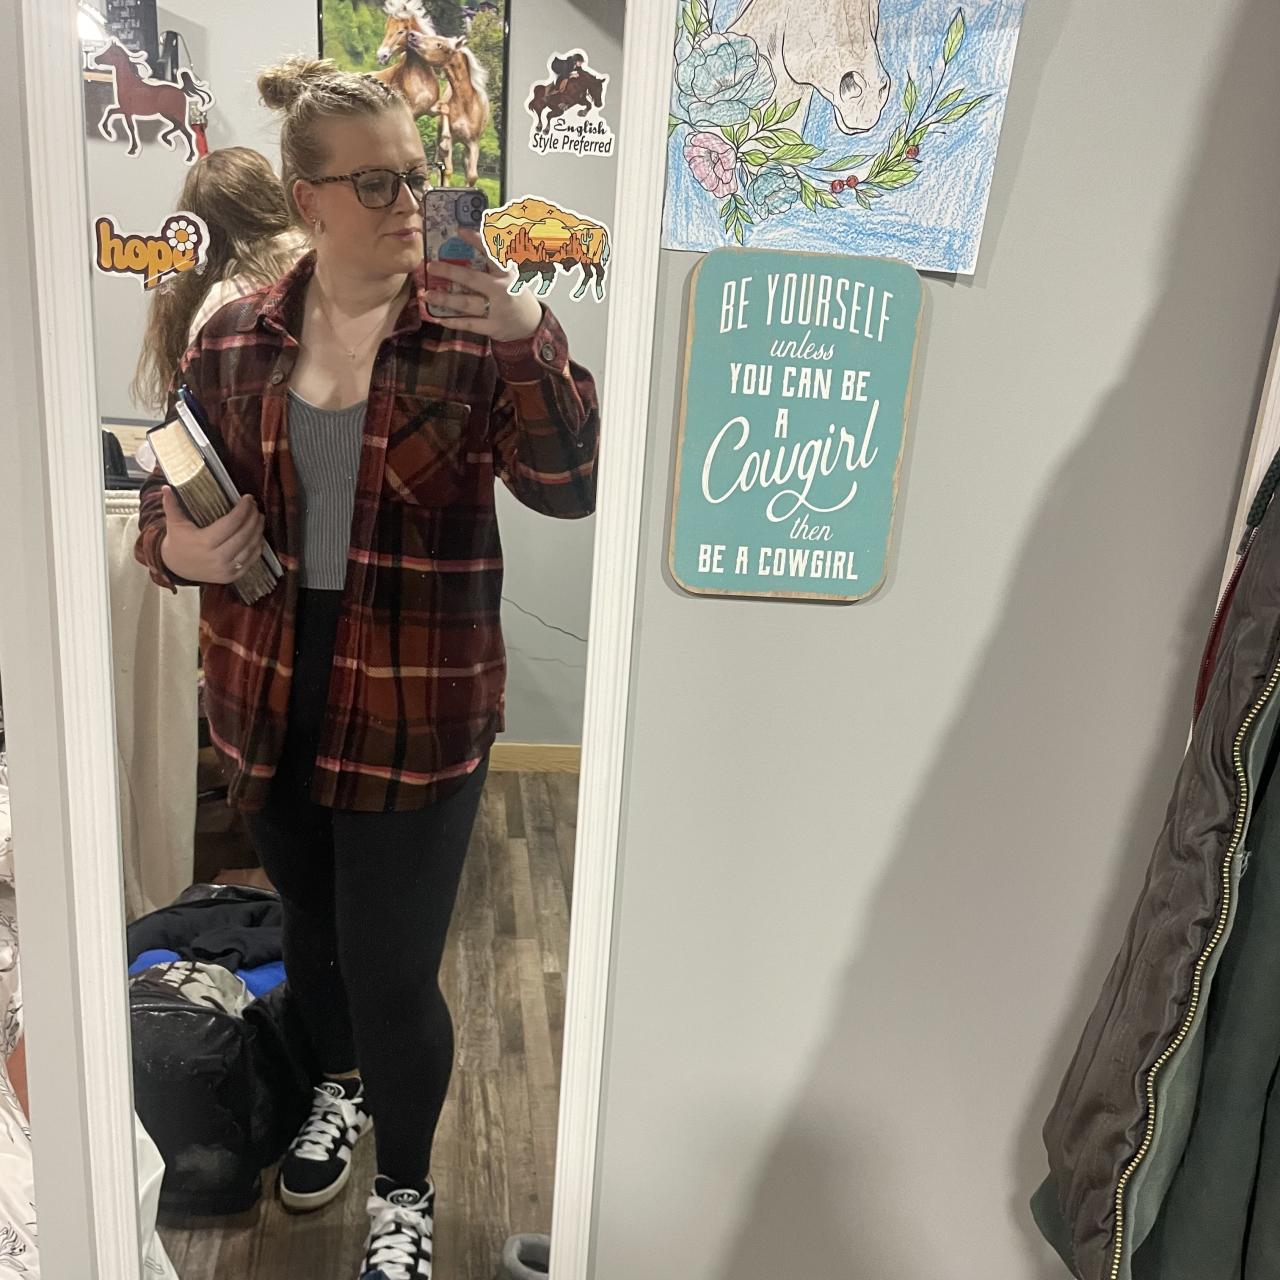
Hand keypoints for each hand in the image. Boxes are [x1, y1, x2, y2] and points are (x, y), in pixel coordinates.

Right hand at [159, 488, 265, 584]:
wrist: (177, 568)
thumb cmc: (178, 542)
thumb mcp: (174, 523)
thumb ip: (171, 504)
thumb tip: (166, 486)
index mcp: (205, 542)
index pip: (231, 523)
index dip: (243, 509)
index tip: (248, 498)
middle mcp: (217, 557)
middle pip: (244, 534)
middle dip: (253, 518)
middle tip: (255, 506)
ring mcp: (226, 569)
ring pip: (251, 547)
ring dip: (258, 531)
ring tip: (259, 518)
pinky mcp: (232, 577)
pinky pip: (251, 560)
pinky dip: (257, 546)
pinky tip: (258, 535)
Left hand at [426, 229, 541, 342]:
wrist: (531, 324)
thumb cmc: (516, 294)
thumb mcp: (511, 275)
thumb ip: (496, 262)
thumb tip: (475, 240)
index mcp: (506, 274)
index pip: (491, 254)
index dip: (476, 241)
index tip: (459, 231)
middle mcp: (501, 291)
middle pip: (472, 279)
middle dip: (449, 272)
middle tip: (430, 266)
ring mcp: (497, 310)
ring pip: (466, 303)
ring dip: (444, 299)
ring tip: (427, 294)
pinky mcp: (492, 327)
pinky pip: (470, 324)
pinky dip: (453, 322)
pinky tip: (438, 318)